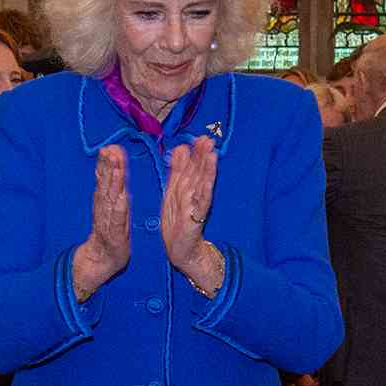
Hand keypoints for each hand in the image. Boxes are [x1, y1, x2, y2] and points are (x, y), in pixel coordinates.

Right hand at [73, 145, 131, 299]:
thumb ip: (114, 189)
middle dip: (108, 166)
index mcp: (107, 201)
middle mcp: (105, 208)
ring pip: (110, 198)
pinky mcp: (114, 234)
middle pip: (106, 184)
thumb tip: (115, 169)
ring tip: (115, 167)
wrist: (101, 260)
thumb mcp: (114, 208)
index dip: (108, 163)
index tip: (111, 147)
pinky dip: (118, 208)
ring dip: (112, 182)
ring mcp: (108, 220)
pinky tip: (121, 197)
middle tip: (110, 149)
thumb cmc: (111, 233)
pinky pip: (116, 219)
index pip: (107, 179)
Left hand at [161, 137, 219, 278]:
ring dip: (207, 169)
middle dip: (203, 156)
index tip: (201, 137)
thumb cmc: (177, 221)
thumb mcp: (173, 191)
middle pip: (199, 172)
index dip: (196, 152)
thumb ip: (177, 171)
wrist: (180, 248)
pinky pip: (201, 201)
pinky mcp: (196, 217)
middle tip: (208, 140)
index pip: (192, 165)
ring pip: (202, 184)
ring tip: (211, 153)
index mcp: (186, 186)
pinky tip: (207, 180)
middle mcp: (193, 193)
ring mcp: (196, 205)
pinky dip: (204, 189)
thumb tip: (181, 148)